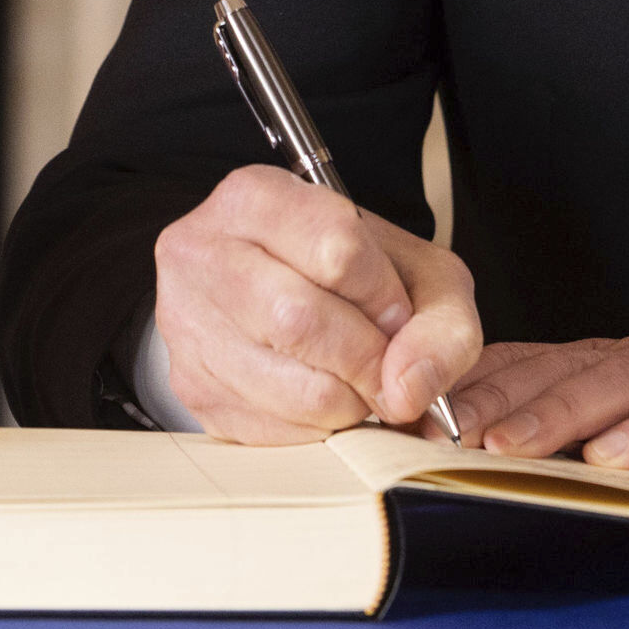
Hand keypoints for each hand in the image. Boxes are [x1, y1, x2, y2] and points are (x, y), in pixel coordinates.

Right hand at [150, 165, 482, 444]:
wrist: (268, 289)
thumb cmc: (345, 275)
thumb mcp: (413, 271)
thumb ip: (441, 324)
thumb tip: (408, 391)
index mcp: (255, 197)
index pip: (337, 249)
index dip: (385, 296)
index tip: (397, 314)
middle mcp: (203, 253)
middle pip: (302, 320)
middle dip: (368, 359)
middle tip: (388, 370)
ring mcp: (187, 324)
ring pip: (293, 387)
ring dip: (349, 400)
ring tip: (356, 382)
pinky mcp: (191, 387)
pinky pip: (274, 431)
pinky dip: (318, 427)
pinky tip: (321, 396)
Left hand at [448, 338, 628, 492]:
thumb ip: (575, 448)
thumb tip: (479, 470)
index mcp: (613, 367)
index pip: (526, 365)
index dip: (468, 388)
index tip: (409, 417)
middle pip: (556, 371)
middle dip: (490, 401)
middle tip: (433, 432)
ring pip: (612, 386)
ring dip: (552, 415)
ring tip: (502, 446)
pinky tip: (613, 459)